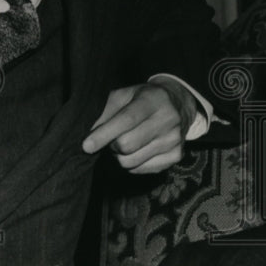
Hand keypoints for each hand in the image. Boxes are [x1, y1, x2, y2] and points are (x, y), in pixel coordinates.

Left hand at [82, 81, 196, 173]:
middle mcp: (167, 119)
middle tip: (112, 138)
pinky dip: (133, 163)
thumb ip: (106, 112)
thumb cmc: (144, 99)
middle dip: (112, 145)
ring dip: (121, 156)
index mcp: (153, 100)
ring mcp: (174, 140)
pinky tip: (139, 149)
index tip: (87, 146)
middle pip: (127, 145)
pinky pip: (141, 169)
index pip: (126, 120)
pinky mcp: (176, 156)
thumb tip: (91, 135)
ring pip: (131, 161)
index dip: (104, 134)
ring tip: (126, 142)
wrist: (178, 105)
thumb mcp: (124, 95)